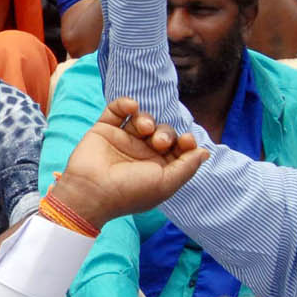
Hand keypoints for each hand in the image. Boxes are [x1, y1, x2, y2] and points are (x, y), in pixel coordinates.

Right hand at [48, 98, 209, 230]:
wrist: (91, 192)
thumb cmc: (130, 192)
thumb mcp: (166, 183)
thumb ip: (188, 166)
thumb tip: (205, 152)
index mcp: (157, 169)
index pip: (178, 148)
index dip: (185, 141)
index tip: (186, 141)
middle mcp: (141, 154)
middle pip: (163, 132)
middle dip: (166, 133)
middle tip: (158, 142)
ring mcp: (123, 140)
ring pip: (144, 119)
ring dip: (148, 119)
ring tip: (144, 128)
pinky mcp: (104, 129)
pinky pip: (117, 109)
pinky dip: (126, 104)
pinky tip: (131, 107)